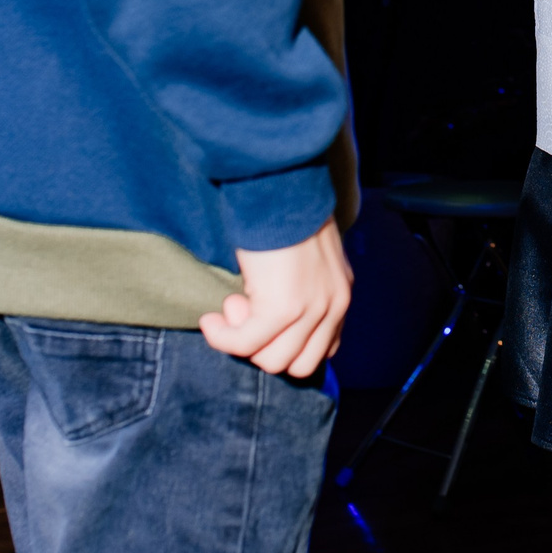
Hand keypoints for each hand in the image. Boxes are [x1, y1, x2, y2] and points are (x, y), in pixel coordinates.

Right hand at [199, 217, 352, 378]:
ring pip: (271, 360)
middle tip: (241, 314)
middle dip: (263, 349)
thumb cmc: (284, 214)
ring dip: (242, 343)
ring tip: (228, 310)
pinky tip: (211, 320)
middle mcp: (334, 306)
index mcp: (340, 296)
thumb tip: (269, 319)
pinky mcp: (284, 307)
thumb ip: (302, 289)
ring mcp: (312, 310)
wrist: (280, 188)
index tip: (259, 326)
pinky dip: (222, 337)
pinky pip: (246, 343)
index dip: (285, 346)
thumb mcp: (307, 258)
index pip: (322, 351)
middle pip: (297, 365)